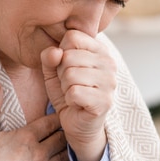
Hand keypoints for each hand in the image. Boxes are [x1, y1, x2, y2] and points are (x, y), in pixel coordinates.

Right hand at [0, 81, 74, 160]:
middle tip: (75, 126)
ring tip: (78, 143)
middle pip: (62, 137)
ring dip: (72, 148)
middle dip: (68, 130)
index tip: (65, 112)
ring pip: (67, 155)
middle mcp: (39, 152)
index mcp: (26, 137)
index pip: (51, 122)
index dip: (59, 116)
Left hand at [40, 29, 115, 160]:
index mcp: (99, 50)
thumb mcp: (53, 71)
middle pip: (69, 56)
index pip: (73, 37)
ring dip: (65, 87)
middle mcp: (109, 63)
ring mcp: (110, 82)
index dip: (61, 53)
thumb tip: (55, 52)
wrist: (78, 123)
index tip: (67, 67)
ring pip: (71, 74)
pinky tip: (76, 103)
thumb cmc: (68, 93)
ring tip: (73, 93)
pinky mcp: (105, 101)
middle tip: (69, 85)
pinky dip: (69, 100)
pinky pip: (74, 92)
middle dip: (61, 73)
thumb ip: (49, 57)